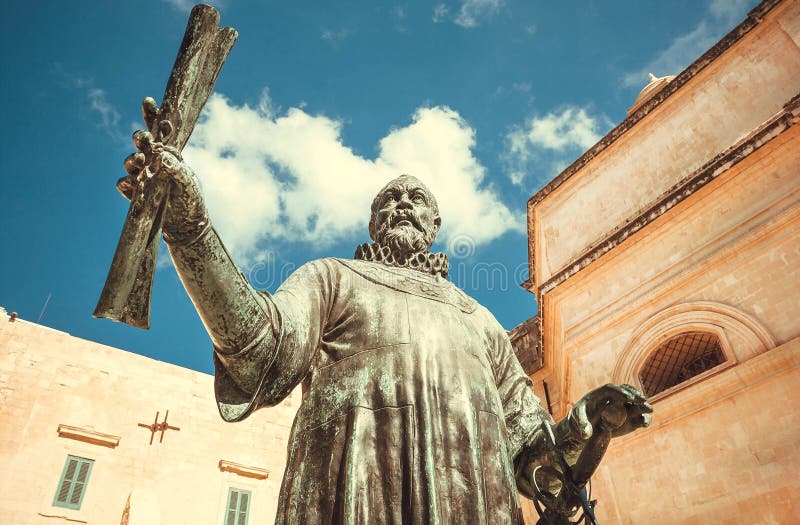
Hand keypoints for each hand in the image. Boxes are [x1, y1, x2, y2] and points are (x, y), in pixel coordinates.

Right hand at [118, 98, 208, 241]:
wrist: (187, 227)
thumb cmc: (192, 200)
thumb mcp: (189, 184)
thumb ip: (178, 170)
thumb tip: (161, 156)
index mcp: (168, 154)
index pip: (158, 130)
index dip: (150, 114)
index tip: (148, 101)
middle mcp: (153, 162)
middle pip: (139, 143)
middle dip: (139, 138)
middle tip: (144, 140)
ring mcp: (142, 177)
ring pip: (129, 162)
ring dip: (132, 161)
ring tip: (140, 163)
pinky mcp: (135, 194)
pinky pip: (123, 185)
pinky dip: (126, 184)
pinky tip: (132, 185)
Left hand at [567, 383, 651, 441]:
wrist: (584, 424)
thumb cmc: (579, 418)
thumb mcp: (577, 419)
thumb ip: (582, 425)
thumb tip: (587, 434)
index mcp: (599, 394)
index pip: (610, 389)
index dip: (619, 392)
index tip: (627, 397)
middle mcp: (612, 397)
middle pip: (624, 391)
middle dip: (634, 395)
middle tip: (642, 400)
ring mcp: (620, 405)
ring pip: (633, 401)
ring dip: (641, 404)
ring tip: (649, 409)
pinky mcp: (626, 415)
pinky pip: (636, 414)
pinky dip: (641, 417)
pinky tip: (644, 423)